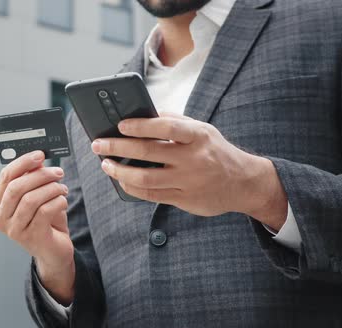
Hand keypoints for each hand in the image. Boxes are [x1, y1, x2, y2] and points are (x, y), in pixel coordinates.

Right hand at [0, 150, 74, 304]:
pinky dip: (57, 201)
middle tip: (58, 172)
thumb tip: (38, 160)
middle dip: (40, 175)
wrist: (53, 251)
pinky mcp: (31, 238)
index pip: (5, 177)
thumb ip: (33, 179)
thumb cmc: (44, 220)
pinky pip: (44, 212)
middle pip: (17, 187)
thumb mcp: (37, 196)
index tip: (40, 154)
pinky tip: (63, 201)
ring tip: (63, 188)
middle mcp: (1, 218)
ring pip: (31, 199)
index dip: (23, 162)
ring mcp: (14, 230)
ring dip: (51, 189)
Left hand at [91, 113, 287, 229]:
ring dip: (119, 171)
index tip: (120, 124)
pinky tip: (121, 181)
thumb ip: (175, 122)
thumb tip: (141, 115)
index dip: (141, 125)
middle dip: (118, 147)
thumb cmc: (215, 150)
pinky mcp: (184, 199)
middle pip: (148, 152)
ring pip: (145, 178)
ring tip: (105, 164)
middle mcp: (193, 159)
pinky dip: (132, 187)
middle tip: (98, 144)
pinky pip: (151, 195)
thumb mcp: (202, 130)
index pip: (166, 127)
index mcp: (198, 136)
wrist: (243, 183)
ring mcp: (188, 181)